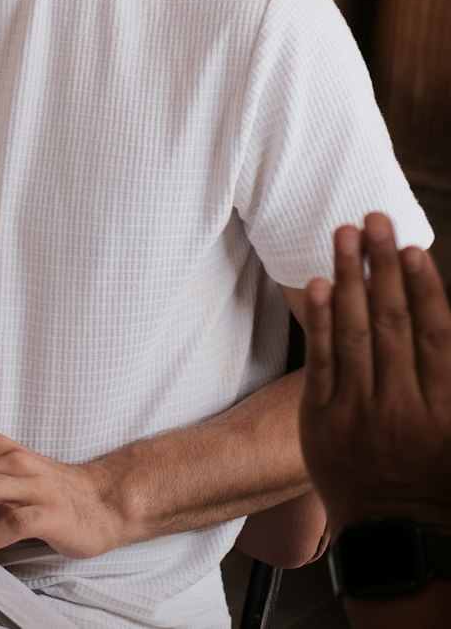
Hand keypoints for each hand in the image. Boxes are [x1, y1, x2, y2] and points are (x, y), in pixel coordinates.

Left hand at [299, 212, 450, 534]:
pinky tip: (318, 284)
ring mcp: (358, 416)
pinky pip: (321, 363)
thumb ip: (449, 374)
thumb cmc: (439, 480)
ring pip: (354, 334)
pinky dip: (320, 321)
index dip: (424, 288)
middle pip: (392, 324)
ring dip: (349, 278)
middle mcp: (402, 410)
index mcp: (444, 414)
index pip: (435, 337)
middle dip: (383, 267)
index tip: (413, 248)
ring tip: (345, 234)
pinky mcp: (322, 422)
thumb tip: (442, 324)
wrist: (395, 538)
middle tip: (373, 218)